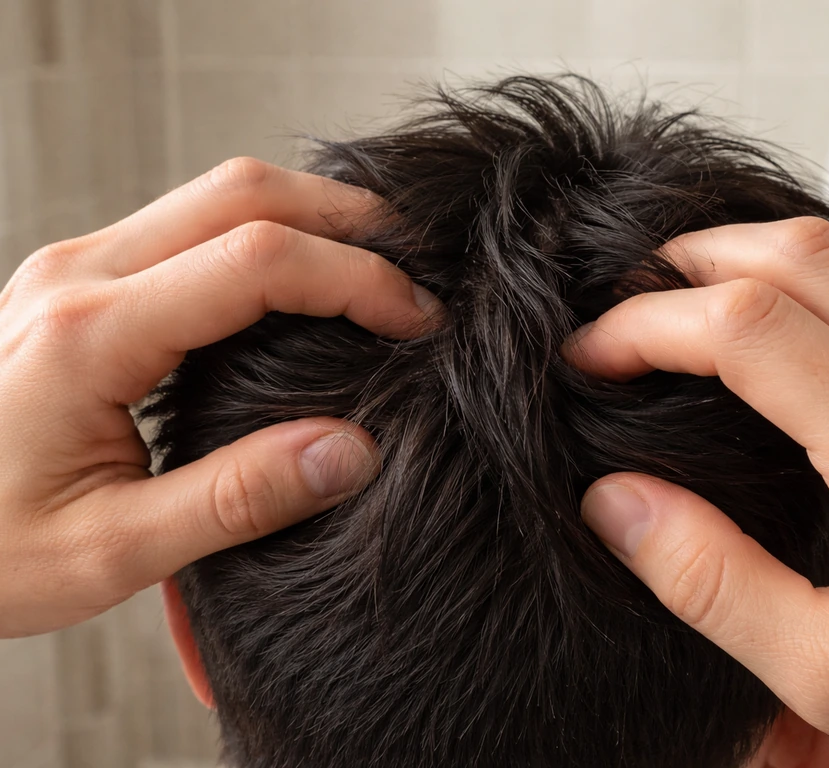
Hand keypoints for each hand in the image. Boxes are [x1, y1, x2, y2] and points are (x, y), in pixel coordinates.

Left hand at [0, 157, 440, 638]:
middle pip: (239, 192)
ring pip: (216, 195)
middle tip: (418, 266)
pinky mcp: (82, 282)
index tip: (417, 318)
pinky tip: (303, 274)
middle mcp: (78, 276)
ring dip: (309, 215)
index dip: (355, 277)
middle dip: (346, 217)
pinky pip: (190, 225)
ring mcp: (76, 269)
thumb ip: (237, 499)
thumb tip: (353, 451)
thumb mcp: (110, 552)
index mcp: (87, 335)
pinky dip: (267, 232)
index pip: (254, 261)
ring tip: (377, 263)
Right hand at [564, 217, 828, 767]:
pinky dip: (811, 278)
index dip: (645, 325)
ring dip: (747, 259)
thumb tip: (615, 503)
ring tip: (684, 309)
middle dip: (687, 264)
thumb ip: (711, 582)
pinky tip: (774, 324)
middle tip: (626, 310)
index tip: (591, 354)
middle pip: (796, 253)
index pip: (746, 327)